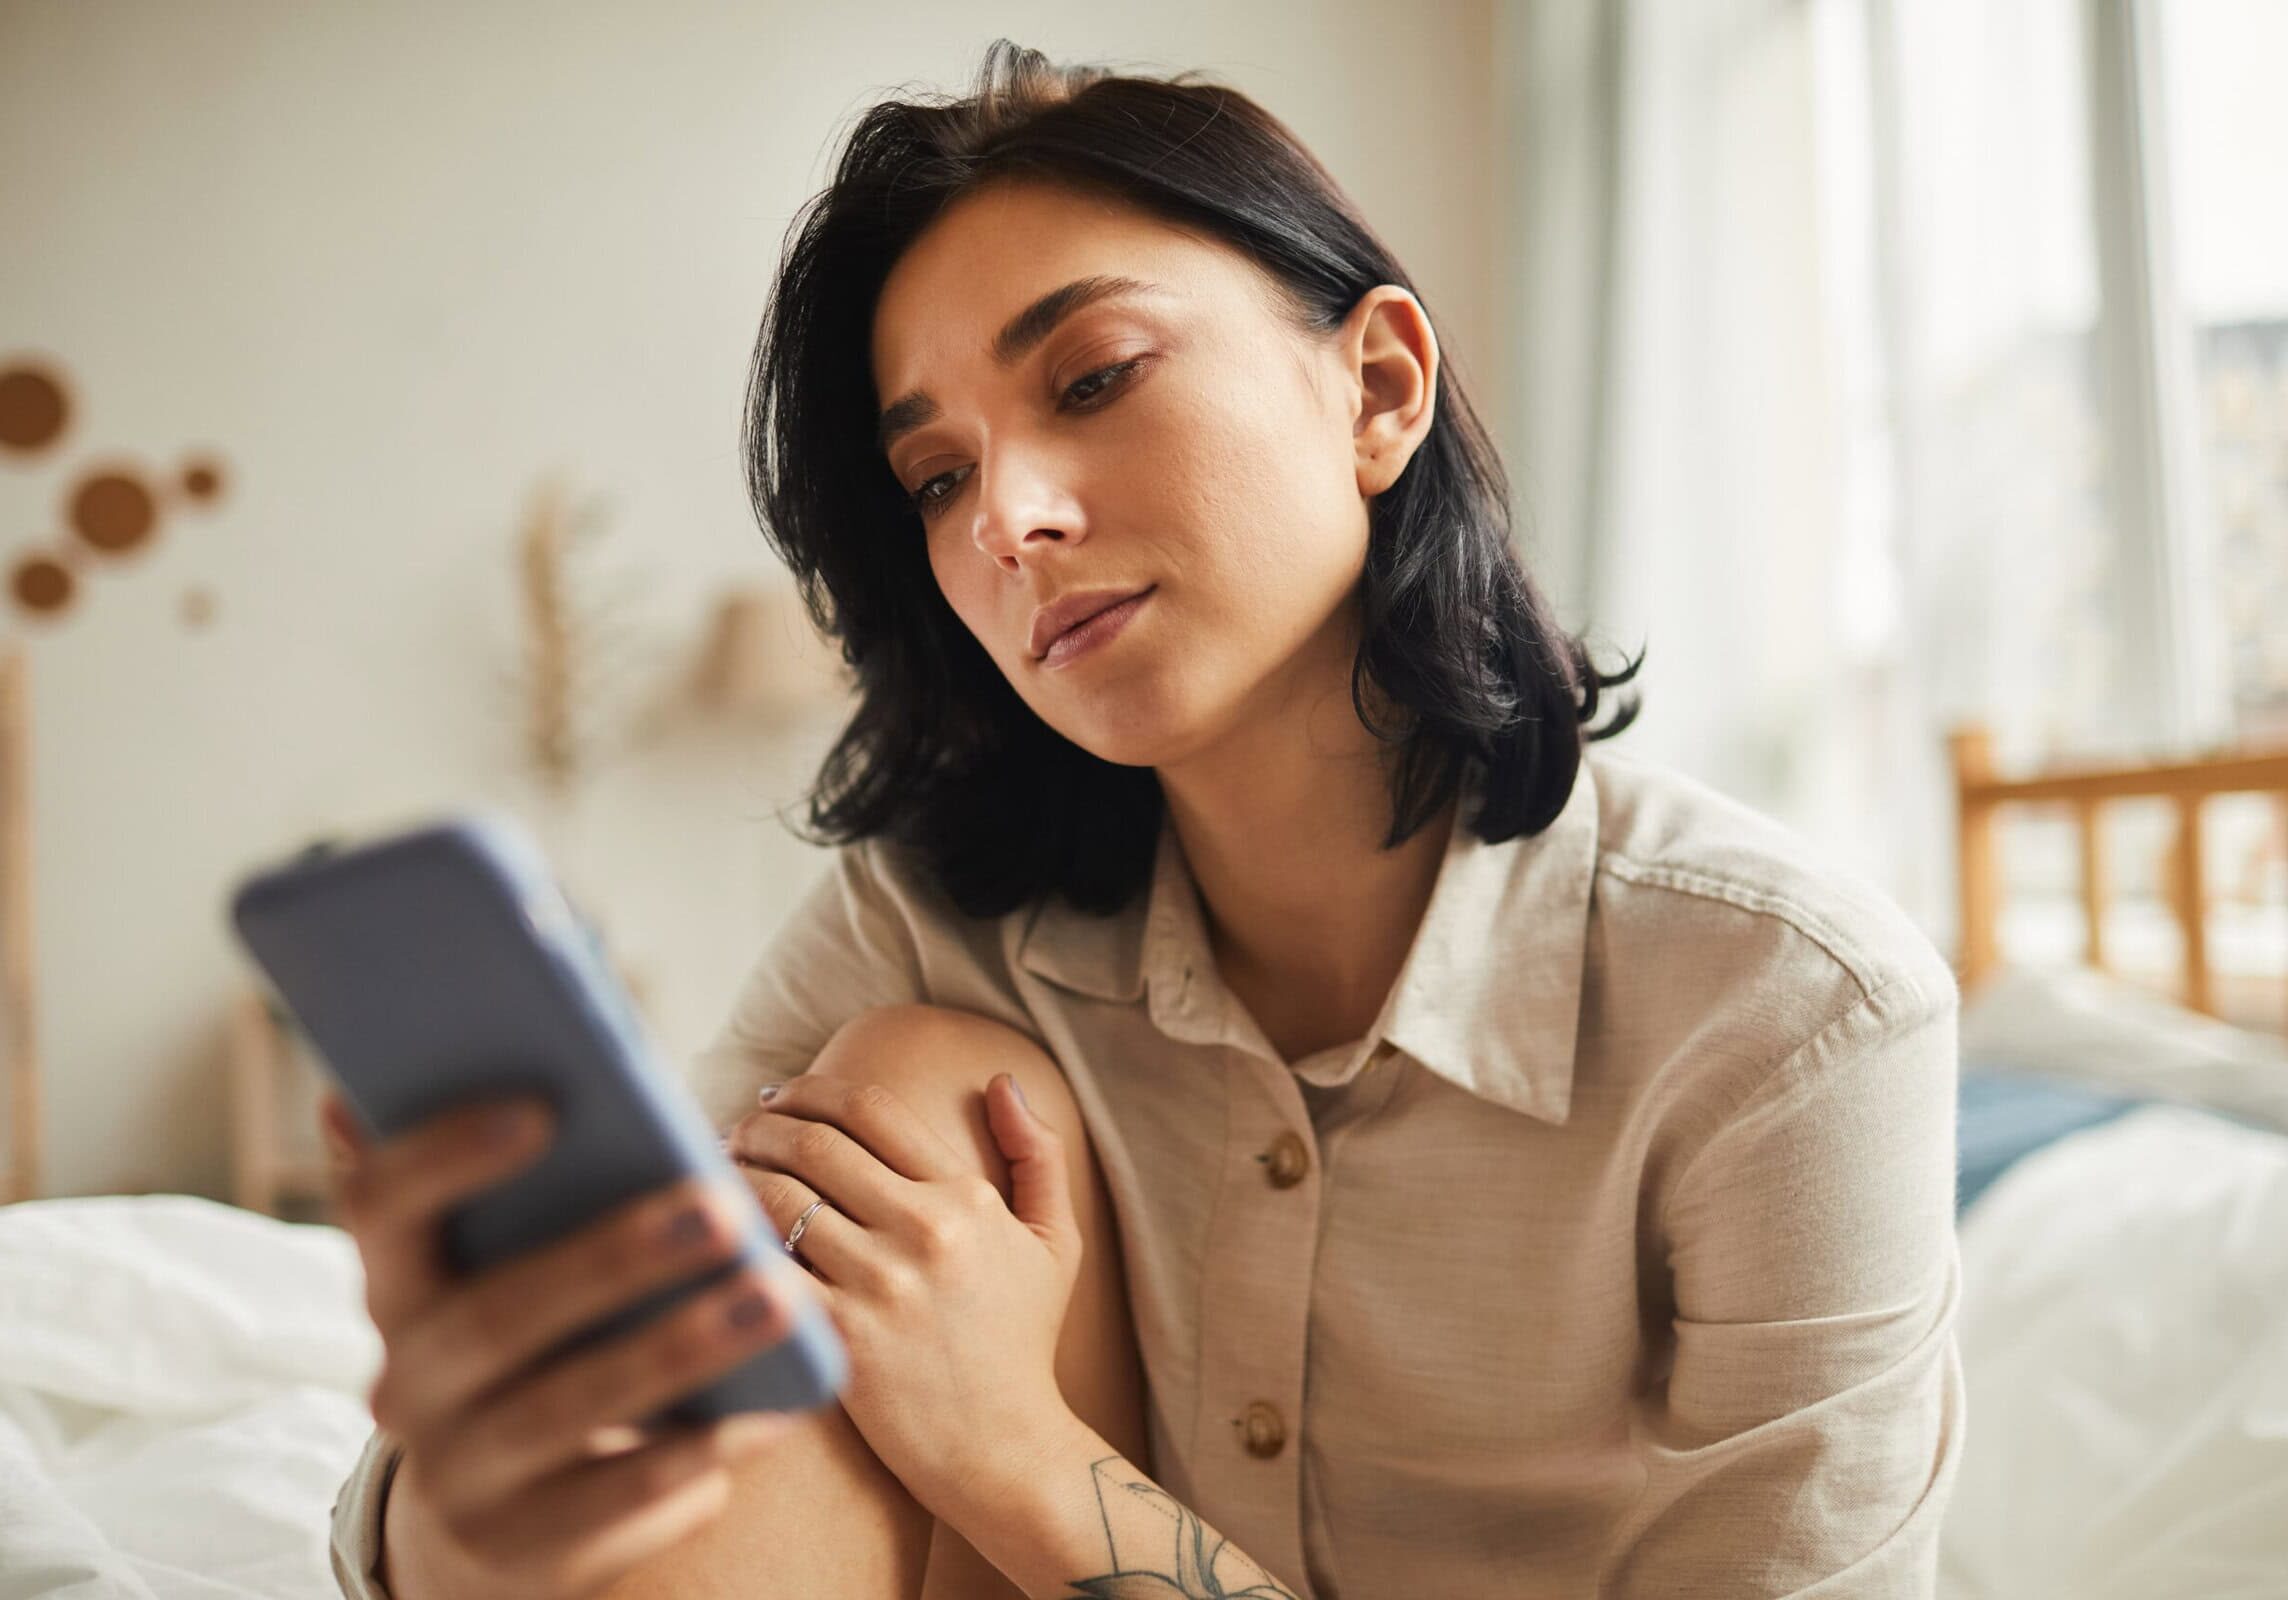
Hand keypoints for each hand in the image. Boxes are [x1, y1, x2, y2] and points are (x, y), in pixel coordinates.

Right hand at [318, 1090, 809, 1599]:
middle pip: (496, 1314)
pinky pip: (614, 1504)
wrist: (491, 1520)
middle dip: (613, 1256)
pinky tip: (772, 1412)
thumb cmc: (527, 1337)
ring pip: (566, 1409)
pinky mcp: (521, 1546)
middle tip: (723, 1206)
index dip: (448, 1154)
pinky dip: (697, 1455)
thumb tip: (439, 1053)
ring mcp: (457, 1473)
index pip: (381, 1207)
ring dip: (678, 1350)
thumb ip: (503, 1179)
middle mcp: (404, 1382)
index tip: (545, 1105)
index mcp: (393, 1286)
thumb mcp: (498, 1264)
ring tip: (779, 1299)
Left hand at [722, 1072, 1078, 1513]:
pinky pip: (766, 1269)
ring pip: (778, 1197)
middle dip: (762, 1125)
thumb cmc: (1023, 1344)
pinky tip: (721, 1241)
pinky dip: (735, 1244)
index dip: (813, 1090)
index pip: (872, 1108)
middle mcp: (923, 1229)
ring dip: (736, 1174)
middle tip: (738, 1130)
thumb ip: (1039, 1155)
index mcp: (966, 1197)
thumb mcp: (1054, 1243)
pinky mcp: (841, 1337)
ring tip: (718, 1176)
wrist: (1006, 1451)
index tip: (783, 1095)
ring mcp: (880, 1284)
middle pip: (815, 1144)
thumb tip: (1003, 1080)